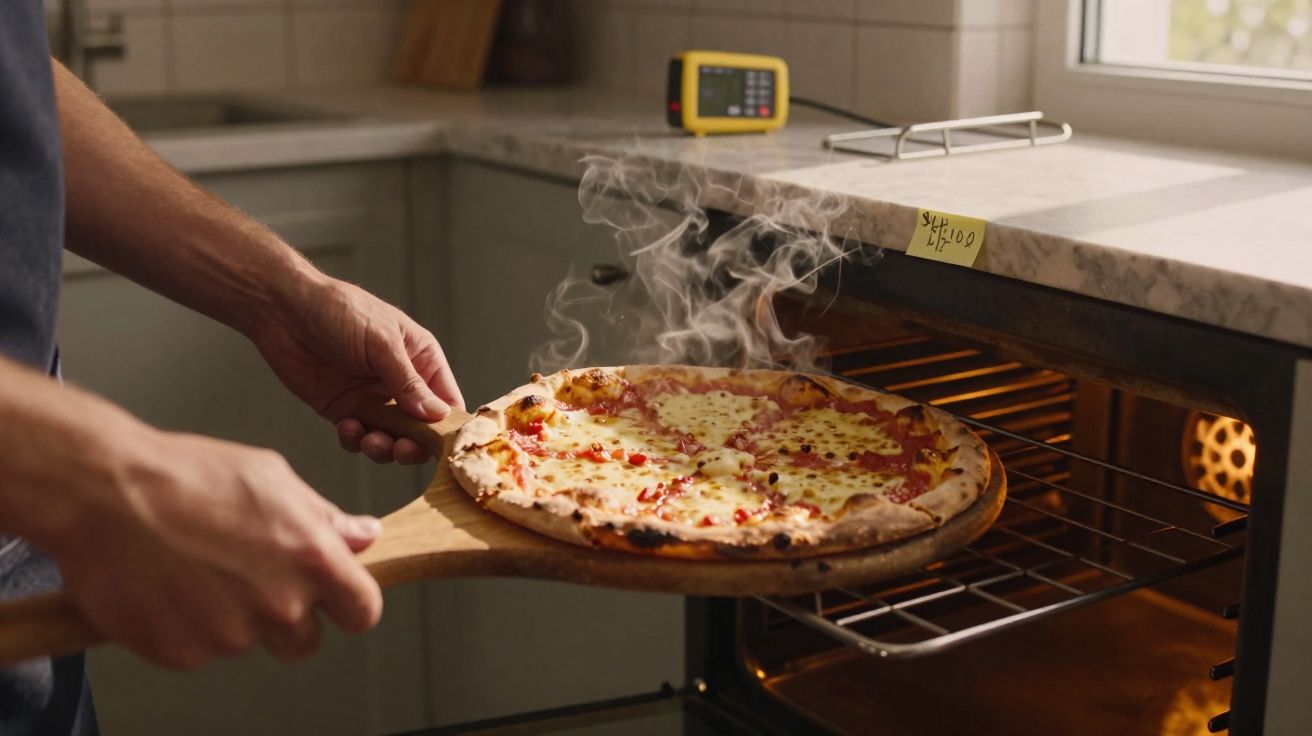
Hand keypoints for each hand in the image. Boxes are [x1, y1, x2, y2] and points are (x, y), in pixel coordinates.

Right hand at [52, 428, 382, 667]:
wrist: (104, 494)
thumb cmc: (186, 476)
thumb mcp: (271, 478)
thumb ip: (324, 518)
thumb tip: (364, 535)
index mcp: (313, 560)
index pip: (362, 611)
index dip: (349, 604)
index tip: (336, 597)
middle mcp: (279, 606)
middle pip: (305, 642)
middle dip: (287, 618)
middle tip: (251, 579)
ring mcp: (230, 636)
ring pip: (247, 642)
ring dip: (232, 618)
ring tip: (197, 568)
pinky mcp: (183, 653)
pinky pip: (199, 650)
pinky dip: (187, 627)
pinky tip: (169, 585)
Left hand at [247, 275, 462, 464]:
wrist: (283, 310)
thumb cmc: (340, 310)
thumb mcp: (382, 342)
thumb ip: (408, 381)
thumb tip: (437, 415)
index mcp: (420, 359)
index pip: (447, 400)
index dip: (448, 426)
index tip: (443, 447)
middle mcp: (400, 382)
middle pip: (421, 428)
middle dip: (413, 444)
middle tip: (402, 449)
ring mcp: (372, 398)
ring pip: (390, 439)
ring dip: (384, 447)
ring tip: (370, 440)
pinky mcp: (344, 410)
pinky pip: (358, 437)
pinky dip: (355, 440)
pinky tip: (346, 427)